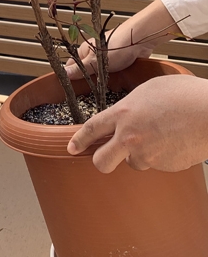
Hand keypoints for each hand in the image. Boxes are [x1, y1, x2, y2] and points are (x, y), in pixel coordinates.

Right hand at [65, 0, 180, 80]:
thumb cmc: (116, 46)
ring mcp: (106, 58)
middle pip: (86, 72)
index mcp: (83, 51)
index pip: (72, 67)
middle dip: (89, 82)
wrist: (141, 39)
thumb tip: (63, 74)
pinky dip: (114, 79)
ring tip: (104, 91)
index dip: (71, 79)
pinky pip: (112, 73)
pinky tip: (116, 85)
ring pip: (100, 74)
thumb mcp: (94, 61)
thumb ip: (79, 70)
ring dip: (102, 82)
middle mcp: (93, 54)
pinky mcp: (119, 61)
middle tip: (89, 95)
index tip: (72, 91)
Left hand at [67, 75, 207, 172]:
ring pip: (133, 162)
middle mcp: (130, 137)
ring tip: (159, 136)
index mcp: (123, 113)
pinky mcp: (165, 166)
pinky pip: (156, 164)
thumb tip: (127, 112)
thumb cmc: (185, 95)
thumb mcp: (148, 90)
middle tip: (106, 156)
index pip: (92, 129)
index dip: (79, 140)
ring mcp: (147, 154)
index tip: (72, 147)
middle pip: (102, 161)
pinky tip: (172, 141)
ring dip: (139, 155)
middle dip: (101, 161)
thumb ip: (131, 104)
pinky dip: (160, 156)